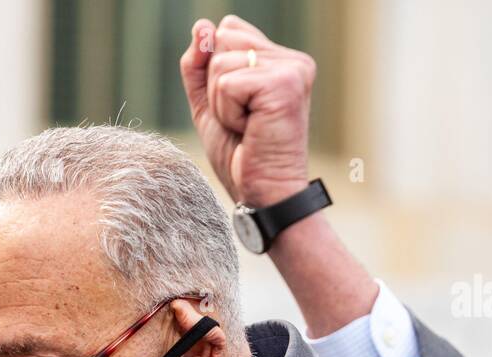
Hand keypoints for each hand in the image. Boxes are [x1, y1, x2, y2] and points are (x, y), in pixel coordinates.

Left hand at [180, 14, 314, 207]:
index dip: (215, 73)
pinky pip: (227, 84)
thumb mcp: (209, 105)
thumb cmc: (240, 156)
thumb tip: (202, 27)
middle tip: (242, 121)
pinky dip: (227, 113)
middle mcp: (291, 59)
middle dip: (216, 87)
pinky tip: (250, 130)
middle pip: (222, 40)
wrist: (262, 194)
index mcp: (279, 59)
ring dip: (221, 104)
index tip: (238, 108)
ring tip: (246, 127)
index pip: (227, 30)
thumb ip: (200, 66)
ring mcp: (292, 69)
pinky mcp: (285, 84)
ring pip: (220, 62)